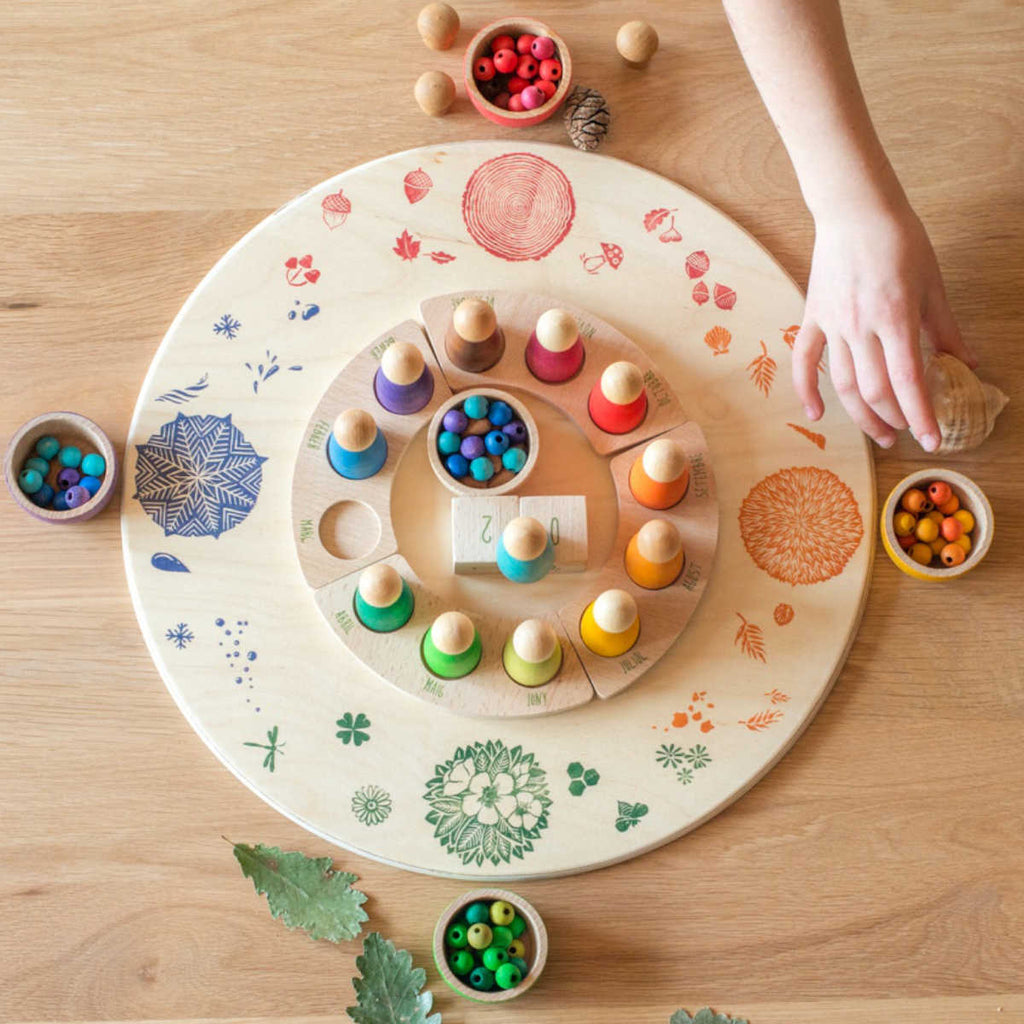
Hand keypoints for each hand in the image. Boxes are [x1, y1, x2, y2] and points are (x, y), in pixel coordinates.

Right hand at [793, 201, 976, 449]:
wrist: (855, 211)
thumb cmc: (898, 240)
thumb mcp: (932, 284)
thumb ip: (946, 328)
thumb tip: (968, 363)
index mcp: (895, 317)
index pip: (909, 381)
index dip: (921, 415)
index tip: (931, 440)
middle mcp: (861, 327)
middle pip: (874, 390)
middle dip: (892, 419)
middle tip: (907, 433)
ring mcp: (833, 325)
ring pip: (844, 383)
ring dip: (861, 415)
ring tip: (879, 432)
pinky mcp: (813, 318)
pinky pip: (805, 361)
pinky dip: (807, 390)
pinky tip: (817, 414)